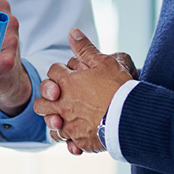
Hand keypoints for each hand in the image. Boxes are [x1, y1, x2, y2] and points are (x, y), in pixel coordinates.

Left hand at [32, 29, 135, 153]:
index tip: (70, 73)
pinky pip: (63, 140)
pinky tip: (73, 136)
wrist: (131, 116)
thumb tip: (72, 32)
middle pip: (41, 101)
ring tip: (63, 118)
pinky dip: (66, 139)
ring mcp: (69, 123)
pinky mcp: (78, 140)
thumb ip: (85, 48)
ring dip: (54, 119)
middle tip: (58, 97)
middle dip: (47, 98)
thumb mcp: (104, 62)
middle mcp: (63, 103)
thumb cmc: (118, 87)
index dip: (60, 71)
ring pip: (49, 122)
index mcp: (67, 82)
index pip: (53, 72)